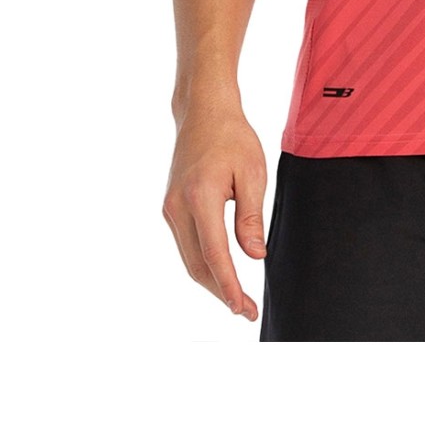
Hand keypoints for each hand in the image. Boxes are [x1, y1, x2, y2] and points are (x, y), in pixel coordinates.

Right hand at [163, 104, 267, 321]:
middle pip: (196, 265)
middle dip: (221, 291)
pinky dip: (202, 263)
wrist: (202, 113)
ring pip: (188, 258)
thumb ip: (251, 217)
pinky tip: (220, 271)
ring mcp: (169, 208)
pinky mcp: (170, 208)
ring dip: (211, 280)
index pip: (214, 254)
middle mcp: (177, 207)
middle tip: (246, 310)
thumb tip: (255, 256)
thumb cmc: (232, 138)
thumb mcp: (253, 173)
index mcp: (200, 197)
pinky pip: (185, 244)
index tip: (243, 306)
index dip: (229, 285)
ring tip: (236, 297)